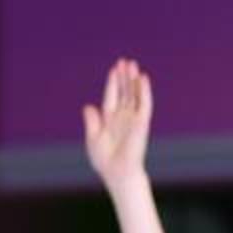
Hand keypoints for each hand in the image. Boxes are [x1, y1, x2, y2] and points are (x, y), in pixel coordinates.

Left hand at [82, 57, 150, 188]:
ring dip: (133, 80)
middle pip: (124, 92)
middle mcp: (123, 116)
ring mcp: (133, 118)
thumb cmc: (104, 159)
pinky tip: (143, 79)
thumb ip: (92, 121)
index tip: (113, 69)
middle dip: (124, 77)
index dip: (112, 83)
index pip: (112, 96)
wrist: (116, 171)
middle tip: (124, 61)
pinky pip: (144, 103)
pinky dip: (144, 91)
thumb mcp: (93, 138)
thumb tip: (88, 106)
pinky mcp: (142, 122)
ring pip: (134, 94)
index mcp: (109, 119)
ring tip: (133, 65)